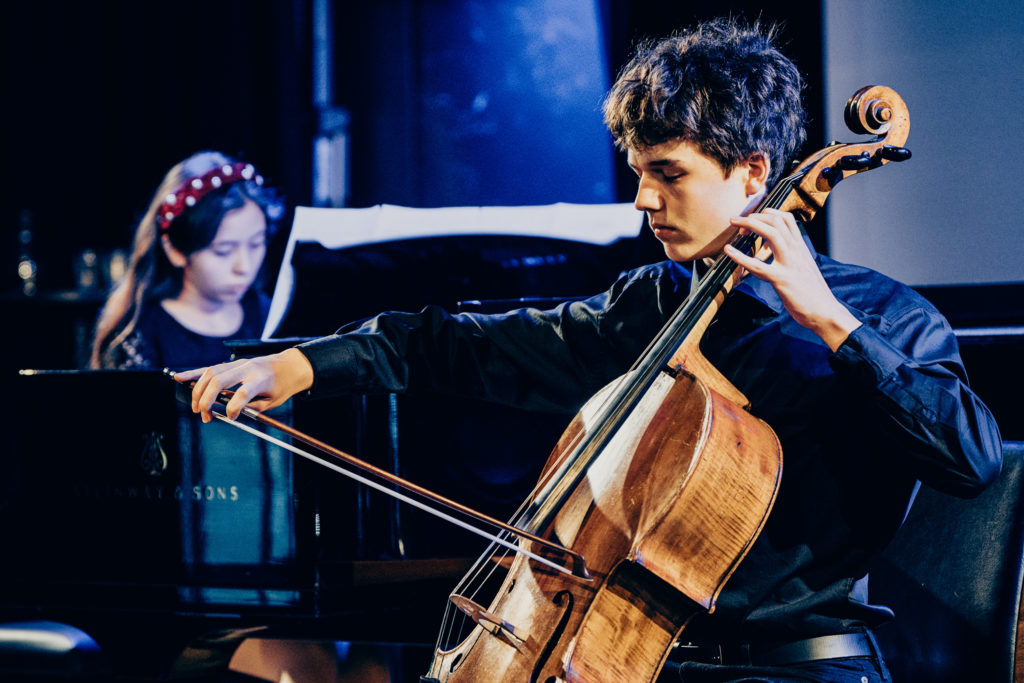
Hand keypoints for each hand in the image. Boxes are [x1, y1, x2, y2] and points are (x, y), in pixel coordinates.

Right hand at [174, 347, 314, 422]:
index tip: (230, 418)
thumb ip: (252, 408)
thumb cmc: (282, 386)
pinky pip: (210, 368)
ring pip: (211, 373)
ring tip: (196, 408)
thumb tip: (228, 414)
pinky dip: (193, 374)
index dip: (234, 407)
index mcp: (261, 379)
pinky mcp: (232, 364)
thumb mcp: (273, 401)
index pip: (243, 392)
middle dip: (207, 399)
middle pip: (220, 380)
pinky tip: (179, 378)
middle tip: (205, 416)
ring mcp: (238, 364)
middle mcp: (247, 368)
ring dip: (199, 391)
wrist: (290, 366)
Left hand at [723, 208, 860, 350]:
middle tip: (738, 222)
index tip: (754, 219)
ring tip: (733, 224)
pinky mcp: (782, 280)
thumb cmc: (813, 293)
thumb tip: (775, 251)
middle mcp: (796, 251)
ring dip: (749, 224)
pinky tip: (728, 251)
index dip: (768, 214)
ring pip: (771, 233)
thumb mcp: (804, 267)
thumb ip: (792, 256)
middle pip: (776, 221)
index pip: (787, 219)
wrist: (825, 312)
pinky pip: (758, 266)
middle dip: (754, 216)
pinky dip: (740, 256)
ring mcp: (790, 264)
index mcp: (801, 248)